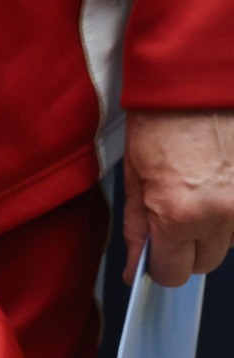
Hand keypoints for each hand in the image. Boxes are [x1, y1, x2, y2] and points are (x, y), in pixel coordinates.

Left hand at [123, 109, 233, 285]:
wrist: (196, 83)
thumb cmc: (160, 123)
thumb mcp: (134, 180)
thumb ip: (138, 230)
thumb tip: (136, 268)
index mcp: (180, 215)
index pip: (174, 274)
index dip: (160, 266)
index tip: (156, 254)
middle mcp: (223, 215)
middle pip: (206, 263)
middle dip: (187, 249)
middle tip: (175, 218)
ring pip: (231, 242)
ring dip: (215, 229)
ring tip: (199, 193)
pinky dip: (232, 210)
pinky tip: (219, 184)